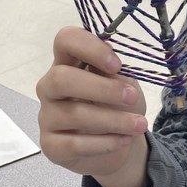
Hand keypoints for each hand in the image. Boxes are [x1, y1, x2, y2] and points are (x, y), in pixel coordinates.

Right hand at [36, 27, 149, 186]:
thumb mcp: (123, 83)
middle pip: (61, 79)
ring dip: (114, 120)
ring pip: (74, 114)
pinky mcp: (51, 145)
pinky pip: (75, 144)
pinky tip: (124, 140)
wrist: (117, 143)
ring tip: (139, 124)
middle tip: (132, 97)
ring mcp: (47, 117)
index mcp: (67, 62)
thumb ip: (115, 72)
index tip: (117, 64)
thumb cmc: (117, 105)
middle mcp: (50, 87)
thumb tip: (113, 64)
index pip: (65, 40)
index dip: (89, 47)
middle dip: (102, 88)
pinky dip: (105, 142)